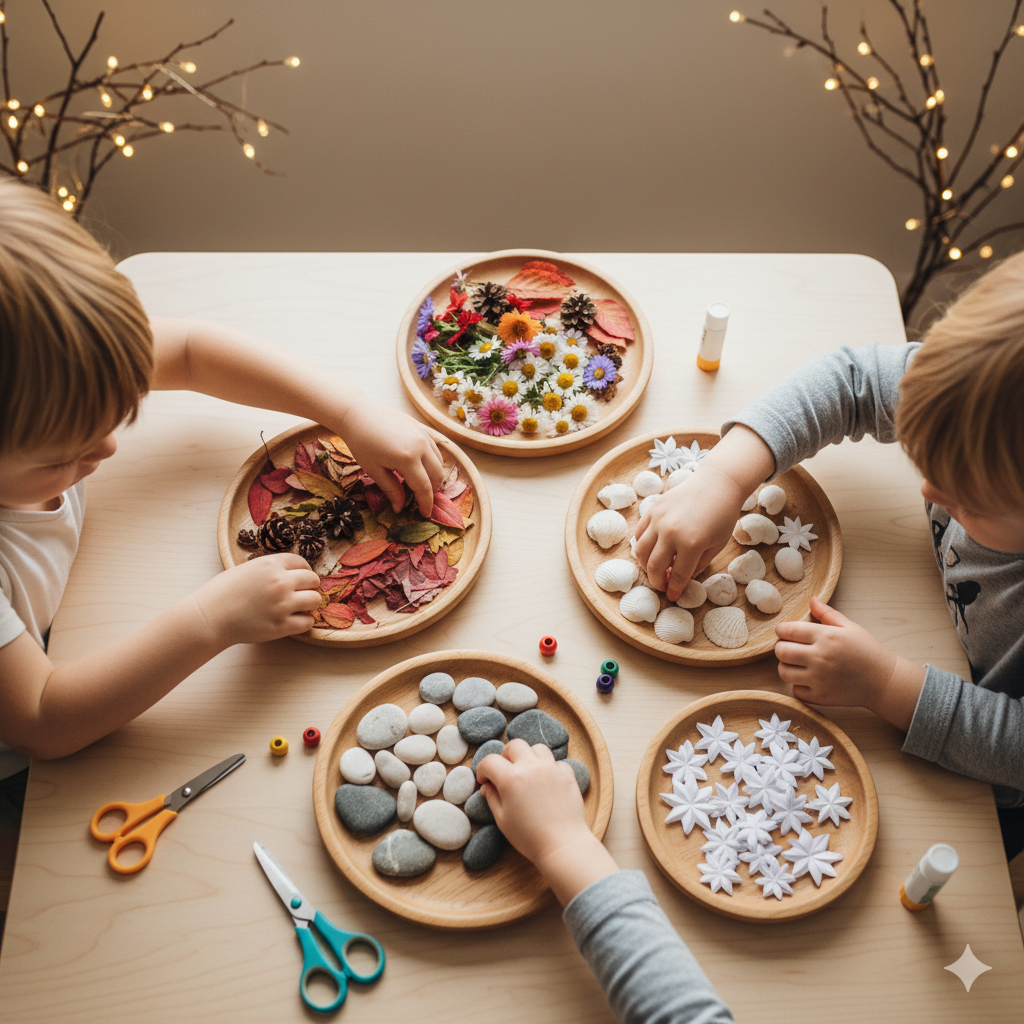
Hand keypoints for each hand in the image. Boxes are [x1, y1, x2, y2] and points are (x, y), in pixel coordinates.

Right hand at [191, 554, 321, 645]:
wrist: (209, 617)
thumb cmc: (222, 593)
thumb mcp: (246, 569)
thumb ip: (270, 569)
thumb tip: (290, 573)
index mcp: (271, 564)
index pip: (302, 563)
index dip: (303, 571)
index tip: (300, 579)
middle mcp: (280, 582)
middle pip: (313, 580)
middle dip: (309, 587)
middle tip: (301, 594)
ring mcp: (282, 604)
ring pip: (315, 600)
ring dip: (309, 604)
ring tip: (299, 608)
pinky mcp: (281, 625)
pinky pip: (308, 622)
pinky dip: (304, 622)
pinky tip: (293, 621)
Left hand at [333, 399, 444, 515]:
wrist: (358, 413)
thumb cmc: (361, 443)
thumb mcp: (374, 470)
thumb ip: (391, 489)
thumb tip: (400, 508)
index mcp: (408, 459)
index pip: (424, 487)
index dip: (425, 503)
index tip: (424, 514)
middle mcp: (421, 446)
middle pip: (437, 475)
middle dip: (432, 491)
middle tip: (421, 500)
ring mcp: (424, 435)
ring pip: (439, 462)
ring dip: (434, 476)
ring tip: (420, 484)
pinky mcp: (422, 428)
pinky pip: (435, 449)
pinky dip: (432, 461)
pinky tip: (420, 466)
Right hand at [476, 740, 617, 904]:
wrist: (562, 845)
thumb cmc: (529, 837)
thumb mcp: (502, 819)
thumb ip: (492, 797)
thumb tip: (487, 786)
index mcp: (511, 778)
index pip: (490, 761)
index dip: (483, 770)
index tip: (484, 781)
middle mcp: (531, 767)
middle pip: (514, 745)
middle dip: (506, 756)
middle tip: (505, 773)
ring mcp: (551, 768)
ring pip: (537, 748)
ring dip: (529, 757)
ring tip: (527, 773)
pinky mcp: (567, 775)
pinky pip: (556, 762)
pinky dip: (549, 768)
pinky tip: (546, 783)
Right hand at [633, 425, 773, 602]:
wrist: (716, 484)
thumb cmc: (722, 516)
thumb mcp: (717, 545)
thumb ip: (698, 565)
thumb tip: (681, 579)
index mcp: (691, 544)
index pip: (677, 576)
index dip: (674, 589)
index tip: (672, 596)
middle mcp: (671, 533)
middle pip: (654, 566)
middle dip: (656, 581)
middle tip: (661, 586)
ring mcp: (659, 520)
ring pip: (641, 552)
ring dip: (645, 566)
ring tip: (654, 569)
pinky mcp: (653, 510)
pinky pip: (639, 534)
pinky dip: (641, 546)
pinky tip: (651, 551)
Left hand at [775, 597, 925, 728]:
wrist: (884, 682)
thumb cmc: (867, 651)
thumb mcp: (850, 627)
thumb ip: (827, 613)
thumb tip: (811, 600)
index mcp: (826, 637)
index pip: (787, 630)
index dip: (782, 630)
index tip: (786, 632)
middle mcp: (820, 658)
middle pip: (781, 651)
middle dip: (782, 647)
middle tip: (791, 647)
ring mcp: (819, 679)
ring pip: (783, 672)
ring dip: (786, 667)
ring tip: (797, 663)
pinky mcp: (820, 697)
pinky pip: (795, 691)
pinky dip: (798, 685)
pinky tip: (807, 679)